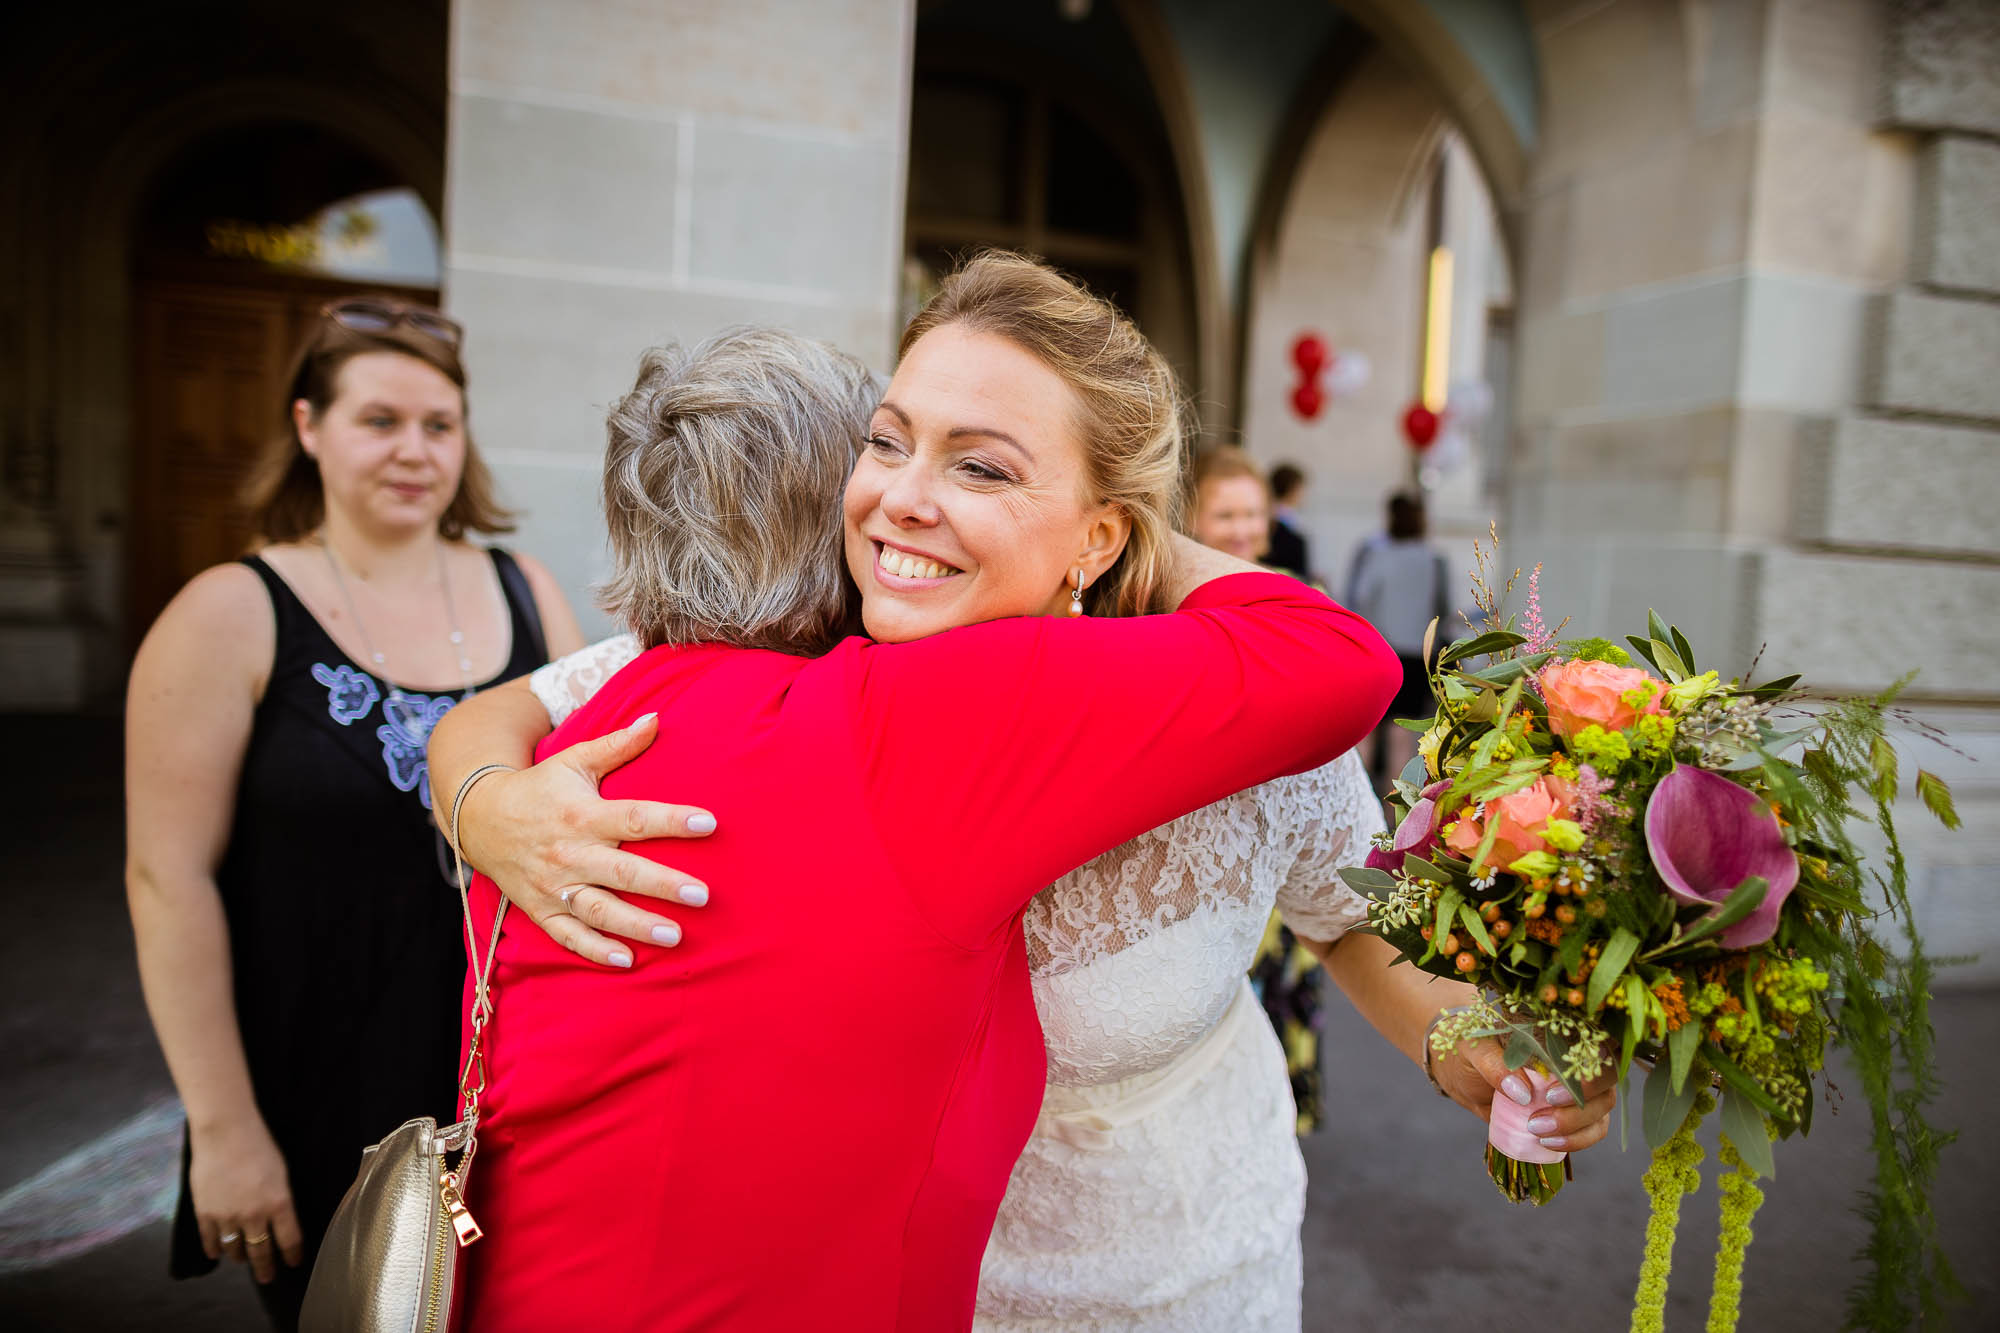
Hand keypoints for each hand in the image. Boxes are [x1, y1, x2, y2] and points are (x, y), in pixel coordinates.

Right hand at [189, 1116, 303, 1281]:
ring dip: (240, 1256)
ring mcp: (228, 1217)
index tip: (293, 1264)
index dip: (292, 1255)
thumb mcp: (282, 1172)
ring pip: (235, 1249)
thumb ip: (281, 1199)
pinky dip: (215, 1249)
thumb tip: (280, 1218)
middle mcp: (255, 1215)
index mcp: (280, 1203)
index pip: (289, 1240)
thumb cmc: (259, 1145)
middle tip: (267, 1277)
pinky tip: (218, 1253)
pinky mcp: (205, 1214)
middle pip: (261, 1252)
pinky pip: (211, 1241)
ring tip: (242, 1259)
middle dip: (265, 1268)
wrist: (225, 1132)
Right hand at [456, 713, 716, 967]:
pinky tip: (626, 961)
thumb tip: (657, 716)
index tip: (708, 824)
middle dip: (662, 885)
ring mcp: (553, 885)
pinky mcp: (540, 909)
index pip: (634, 817)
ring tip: (675, 936)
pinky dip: (594, 951)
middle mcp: (570, 852)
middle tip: (702, 895)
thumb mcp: (575, 759)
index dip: (671, 821)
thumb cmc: (541, 786)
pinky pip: (567, 935)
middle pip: (621, 872)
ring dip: (636, 925)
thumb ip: (618, 744)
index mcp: (583, 813)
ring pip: (598, 910)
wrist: (479, 817)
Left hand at [1433, 1035, 1617, 1153]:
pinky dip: (1577, 1141)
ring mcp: (1579, 1086)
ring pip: (1602, 1109)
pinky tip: (1548, 1144)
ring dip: (1576, 1128)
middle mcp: (1576, 1057)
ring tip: (1537, 1132)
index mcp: (1559, 1030)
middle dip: (1579, 1108)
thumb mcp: (1472, 1047)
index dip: (1587, 1072)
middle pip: (1607, 1082)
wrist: (1463, 1070)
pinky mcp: (1573, 1112)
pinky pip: (1592, 1129)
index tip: (1553, 1094)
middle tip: (1538, 1120)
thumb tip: (1522, 1093)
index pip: (1597, 1045)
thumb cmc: (1472, 1048)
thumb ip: (1493, 1063)